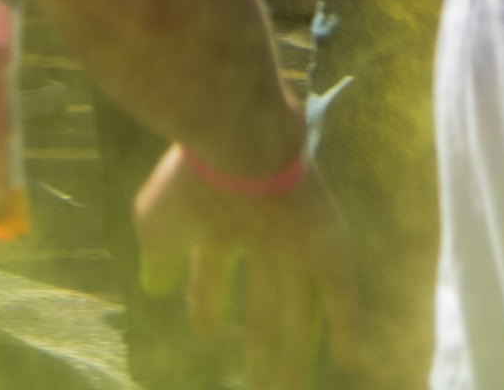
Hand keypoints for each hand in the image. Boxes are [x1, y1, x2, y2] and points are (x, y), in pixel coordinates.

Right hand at [135, 144, 339, 389]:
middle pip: (265, 300)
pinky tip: (346, 358)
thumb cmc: (194, 182)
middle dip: (261, 343)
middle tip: (259, 383)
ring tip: (290, 387)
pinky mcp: (328, 245)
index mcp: (220, 220)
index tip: (207, 336)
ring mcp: (297, 240)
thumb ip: (158, 253)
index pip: (216, 271)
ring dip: (297, 349)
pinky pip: (339, 292)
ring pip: (300, 306)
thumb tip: (157, 285)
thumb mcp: (158, 222)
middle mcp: (261, 232)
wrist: (240, 139)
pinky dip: (344, 324)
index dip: (209, 303)